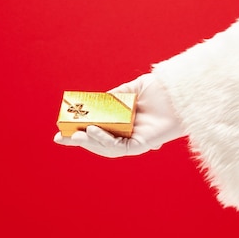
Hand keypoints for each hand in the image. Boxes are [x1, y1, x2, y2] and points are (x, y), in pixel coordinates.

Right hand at [53, 73, 185, 156]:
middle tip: (60, 138)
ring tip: (74, 136)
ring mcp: (135, 140)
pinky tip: (93, 131)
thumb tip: (95, 101)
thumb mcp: (132, 89)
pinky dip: (105, 140)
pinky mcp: (143, 145)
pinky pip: (120, 147)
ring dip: (89, 142)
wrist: (179, 90)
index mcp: (124, 124)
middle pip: (99, 143)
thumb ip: (115, 97)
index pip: (98, 132)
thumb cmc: (160, 89)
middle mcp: (129, 134)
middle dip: (78, 142)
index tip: (61, 131)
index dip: (79, 132)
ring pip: (107, 148)